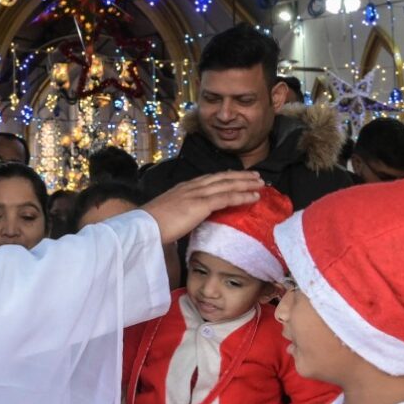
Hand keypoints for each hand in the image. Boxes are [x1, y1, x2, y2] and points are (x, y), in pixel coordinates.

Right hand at [143, 171, 262, 243]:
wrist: (143, 228)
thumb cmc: (151, 228)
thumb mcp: (168, 218)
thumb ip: (180, 218)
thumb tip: (185, 227)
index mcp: (183, 189)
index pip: (209, 179)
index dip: (225, 178)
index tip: (237, 177)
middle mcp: (191, 187)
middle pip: (221, 177)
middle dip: (240, 176)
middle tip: (255, 176)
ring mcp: (196, 194)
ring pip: (227, 184)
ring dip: (246, 182)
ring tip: (261, 183)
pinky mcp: (201, 204)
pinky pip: (227, 197)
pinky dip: (242, 195)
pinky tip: (254, 196)